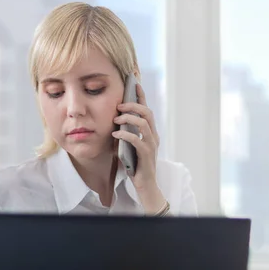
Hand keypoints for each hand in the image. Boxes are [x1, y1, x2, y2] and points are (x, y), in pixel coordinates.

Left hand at [112, 83, 165, 213]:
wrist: (145, 185)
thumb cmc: (136, 165)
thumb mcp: (129, 146)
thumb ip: (126, 133)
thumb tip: (114, 120)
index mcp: (150, 132)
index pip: (147, 110)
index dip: (141, 96)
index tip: (134, 83)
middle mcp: (154, 136)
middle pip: (147, 113)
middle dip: (133, 106)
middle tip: (119, 106)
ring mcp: (152, 145)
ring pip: (143, 124)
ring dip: (128, 119)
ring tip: (116, 120)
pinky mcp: (147, 155)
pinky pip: (137, 140)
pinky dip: (125, 135)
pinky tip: (116, 135)